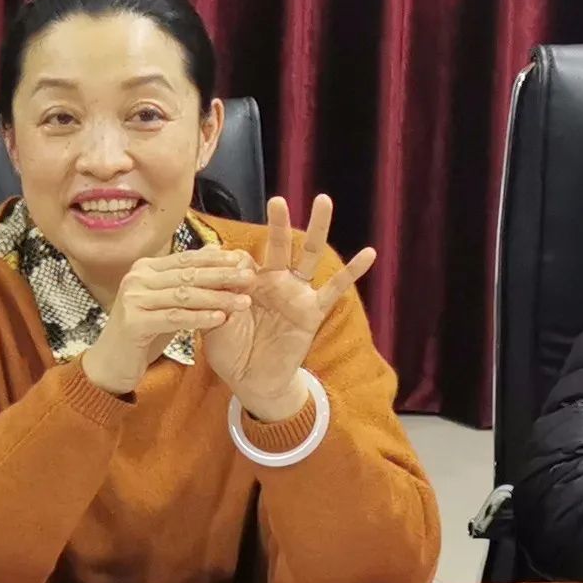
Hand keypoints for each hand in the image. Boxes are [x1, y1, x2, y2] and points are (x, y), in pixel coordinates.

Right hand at [82, 246, 256, 394]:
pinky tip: (220, 319)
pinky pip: (174, 317)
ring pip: (184, 296)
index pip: (186, 259)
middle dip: (222, 276)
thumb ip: (186, 279)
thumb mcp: (167, 301)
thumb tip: (215, 250)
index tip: (243, 261)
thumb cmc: (143, 331)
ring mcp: (133, 300)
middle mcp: (136, 279)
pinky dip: (199, 318)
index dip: (216, 259)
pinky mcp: (134, 323)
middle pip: (187, 275)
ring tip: (243, 302)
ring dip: (217, 298)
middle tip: (250, 278)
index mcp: (145, 268)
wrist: (112, 363)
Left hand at [204, 195, 375, 421]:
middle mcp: (275, 282)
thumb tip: (214, 271)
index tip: (219, 267)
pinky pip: (334, 289)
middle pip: (279, 245)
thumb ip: (214, 298)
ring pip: (309, 256)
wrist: (251, 382)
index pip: (243, 259)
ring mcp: (296, 294)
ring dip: (317, 229)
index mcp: (248, 283)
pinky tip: (369, 253)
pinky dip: (352, 271)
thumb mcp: (214, 323)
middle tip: (277, 200)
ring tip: (323, 200)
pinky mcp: (313, 311)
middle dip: (279, 223)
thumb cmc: (230, 352)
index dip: (232, 262)